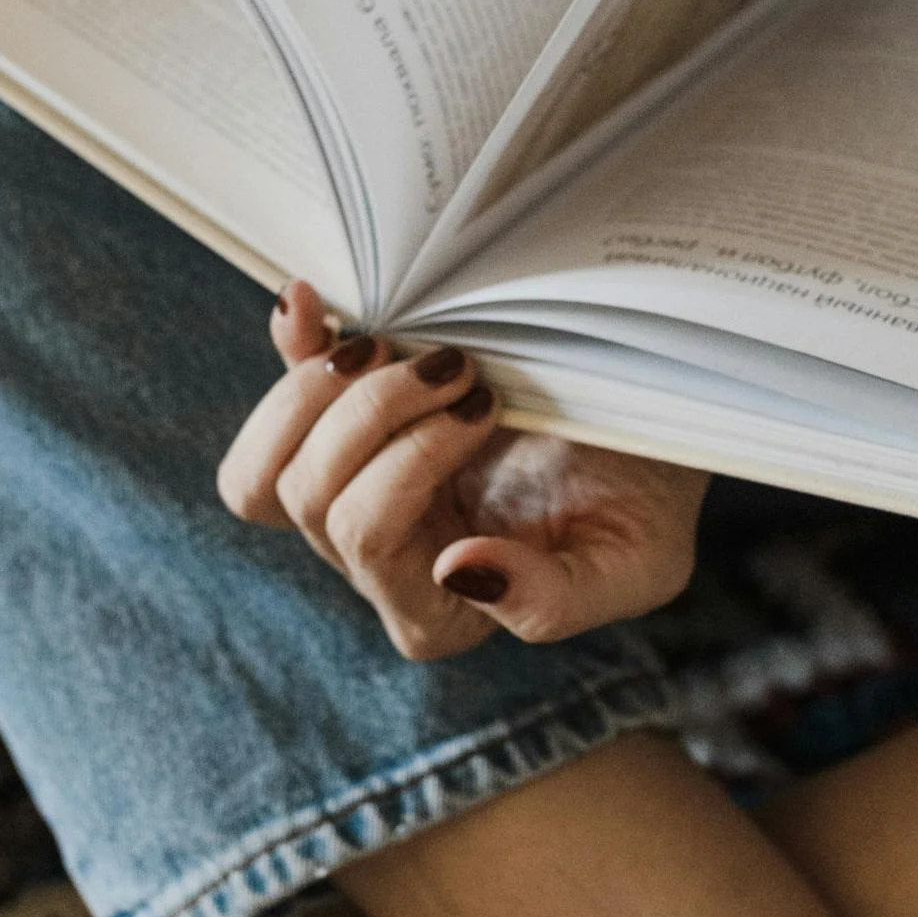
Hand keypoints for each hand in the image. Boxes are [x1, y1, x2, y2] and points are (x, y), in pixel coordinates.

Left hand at [218, 284, 707, 659]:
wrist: (651, 425)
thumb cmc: (646, 499)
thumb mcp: (637, 564)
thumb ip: (554, 601)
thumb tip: (454, 569)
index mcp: (438, 611)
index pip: (367, 539)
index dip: (410, 461)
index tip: (488, 405)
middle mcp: (379, 564)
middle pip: (308, 497)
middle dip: (376, 414)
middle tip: (458, 368)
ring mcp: (351, 499)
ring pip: (266, 471)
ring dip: (323, 390)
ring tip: (401, 350)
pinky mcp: (342, 433)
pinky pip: (273, 415)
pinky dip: (287, 353)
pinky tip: (305, 305)